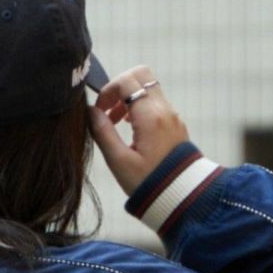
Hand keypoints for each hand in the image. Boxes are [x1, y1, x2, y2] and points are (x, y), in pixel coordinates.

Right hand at [87, 66, 191, 199]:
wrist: (181, 198)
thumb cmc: (148, 184)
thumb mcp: (119, 162)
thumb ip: (103, 133)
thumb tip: (91, 112)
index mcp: (150, 117)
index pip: (126, 81)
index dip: (108, 90)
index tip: (99, 110)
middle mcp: (164, 110)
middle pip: (141, 75)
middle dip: (120, 86)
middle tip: (109, 109)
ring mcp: (172, 115)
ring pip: (148, 88)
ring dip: (129, 98)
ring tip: (116, 123)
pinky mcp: (175, 123)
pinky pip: (156, 103)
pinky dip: (140, 107)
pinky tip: (131, 129)